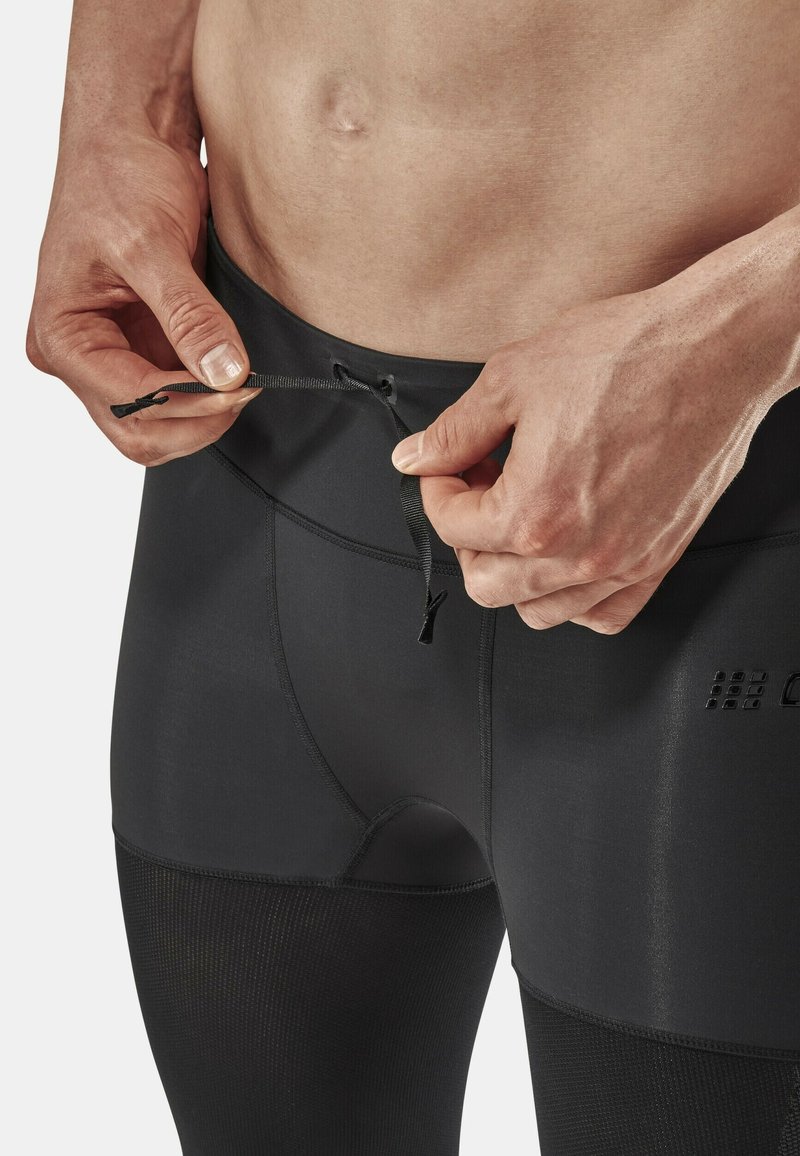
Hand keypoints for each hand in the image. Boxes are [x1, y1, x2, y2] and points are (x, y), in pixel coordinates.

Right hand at [26, 130, 260, 465]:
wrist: (132, 135)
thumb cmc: (118, 173)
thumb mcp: (152, 244)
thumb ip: (189, 316)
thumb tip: (224, 373)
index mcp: (62, 334)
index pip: (126, 402)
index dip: (186, 402)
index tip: (238, 385)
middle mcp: (81, 354)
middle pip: (138, 430)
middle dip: (194, 420)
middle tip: (245, 390)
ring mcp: (114, 353)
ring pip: (160, 422)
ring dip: (204, 412)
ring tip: (243, 379)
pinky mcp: (146, 344)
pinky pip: (178, 391)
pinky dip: (209, 391)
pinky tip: (234, 369)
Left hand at [390, 285, 770, 633]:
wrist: (715, 351)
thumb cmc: (631, 355)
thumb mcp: (515, 378)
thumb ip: (455, 430)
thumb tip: (416, 456)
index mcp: (535, 512)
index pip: (452, 527)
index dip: (437, 487)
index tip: (447, 466)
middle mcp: (579, 551)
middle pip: (485, 583)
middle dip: (467, 537)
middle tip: (478, 492)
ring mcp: (622, 563)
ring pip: (538, 611)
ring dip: (513, 572)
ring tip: (520, 520)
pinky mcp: (657, 560)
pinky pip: (604, 614)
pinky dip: (574, 598)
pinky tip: (566, 554)